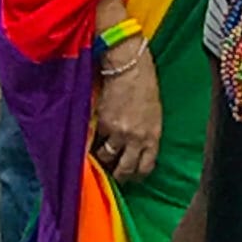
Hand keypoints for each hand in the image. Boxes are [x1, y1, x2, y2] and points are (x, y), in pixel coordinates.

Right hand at [94, 38, 161, 182]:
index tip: (133, 175)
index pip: (146, 166)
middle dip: (118, 174)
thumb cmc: (145, 82)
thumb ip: (147, 131)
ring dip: (102, 160)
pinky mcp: (101, 124)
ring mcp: (117, 133)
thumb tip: (138, 144)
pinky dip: (90, 146)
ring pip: (106, 158)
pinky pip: (93, 143)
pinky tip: (87, 148)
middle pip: (125, 169)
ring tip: (99, 159)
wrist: (129, 66)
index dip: (138, 174)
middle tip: (113, 174)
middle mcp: (136, 138)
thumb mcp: (154, 110)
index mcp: (153, 134)